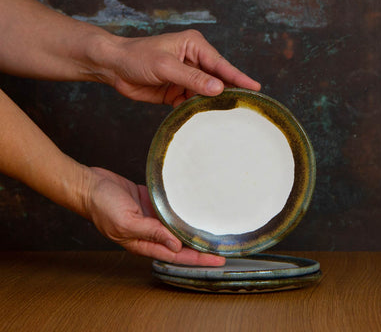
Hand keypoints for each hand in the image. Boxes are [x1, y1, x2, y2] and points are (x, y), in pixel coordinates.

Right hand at [86, 167, 225, 265]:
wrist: (91, 186)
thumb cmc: (102, 206)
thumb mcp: (126, 222)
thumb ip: (151, 233)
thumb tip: (175, 245)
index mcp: (143, 242)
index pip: (177, 255)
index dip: (198, 259)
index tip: (217, 260)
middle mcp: (150, 232)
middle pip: (181, 243)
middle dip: (201, 246)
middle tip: (223, 245)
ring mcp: (151, 217)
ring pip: (177, 226)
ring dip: (193, 227)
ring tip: (214, 227)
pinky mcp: (151, 203)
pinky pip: (170, 208)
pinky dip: (183, 209)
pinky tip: (196, 207)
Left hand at [107, 29, 260, 105]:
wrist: (113, 67)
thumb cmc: (137, 57)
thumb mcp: (165, 66)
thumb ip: (192, 78)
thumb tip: (218, 88)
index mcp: (194, 46)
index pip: (220, 64)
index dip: (238, 77)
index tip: (255, 88)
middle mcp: (193, 60)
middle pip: (216, 79)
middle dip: (228, 92)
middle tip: (246, 106)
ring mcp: (186, 77)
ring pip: (206, 93)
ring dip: (211, 104)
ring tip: (226, 116)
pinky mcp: (177, 91)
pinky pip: (192, 102)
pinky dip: (196, 110)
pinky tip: (203, 118)